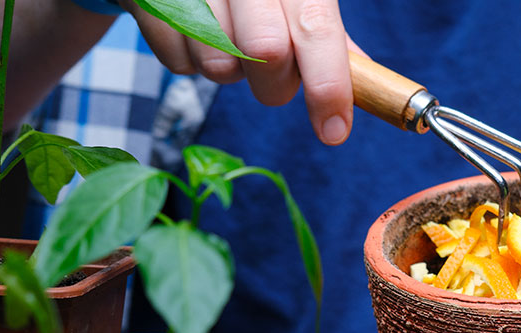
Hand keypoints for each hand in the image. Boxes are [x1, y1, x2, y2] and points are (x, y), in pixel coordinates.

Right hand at [118, 0, 356, 145]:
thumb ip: (322, 34)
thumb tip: (368, 80)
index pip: (319, 29)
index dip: (329, 86)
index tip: (334, 131)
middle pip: (268, 53)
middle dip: (273, 83)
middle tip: (268, 73)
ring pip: (219, 66)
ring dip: (228, 72)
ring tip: (224, 42)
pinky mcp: (152, 1)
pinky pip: (178, 64)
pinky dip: (188, 62)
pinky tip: (191, 34)